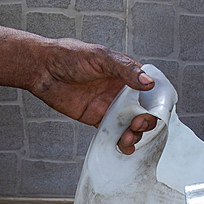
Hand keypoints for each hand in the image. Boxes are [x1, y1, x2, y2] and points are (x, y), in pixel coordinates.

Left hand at [28, 39, 158, 153]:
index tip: (160, 113)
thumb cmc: (70, 56)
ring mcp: (109, 106)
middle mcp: (121, 91)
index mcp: (126, 73)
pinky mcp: (96, 119)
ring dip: (134, 134)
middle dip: (146, 121)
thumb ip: (125, 70)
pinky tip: (124, 147)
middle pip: (143, 110)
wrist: (42, 69)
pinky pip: (113, 133)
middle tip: (138, 125)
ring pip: (130, 124)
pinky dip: (120, 141)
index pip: (151, 89)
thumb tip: (148, 82)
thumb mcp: (100, 58)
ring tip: (128, 139)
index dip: (158, 102)